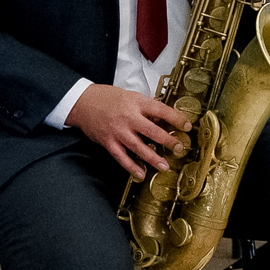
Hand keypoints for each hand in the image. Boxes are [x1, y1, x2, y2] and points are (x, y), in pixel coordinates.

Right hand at [65, 84, 191, 179]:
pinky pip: (122, 157)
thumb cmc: (109, 98)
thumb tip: (165, 120)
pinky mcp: (108, 142)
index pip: (161, 110)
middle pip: (152, 131)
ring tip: (164, 166)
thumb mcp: (131, 96)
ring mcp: (118, 131)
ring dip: (153, 158)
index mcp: (137, 103)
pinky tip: (141, 173)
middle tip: (179, 148)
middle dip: (168, 141)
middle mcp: (128, 117)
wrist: (83, 102)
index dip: (176, 118)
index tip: (186, 125)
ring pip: (138, 147)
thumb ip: (147, 108)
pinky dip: (131, 167)